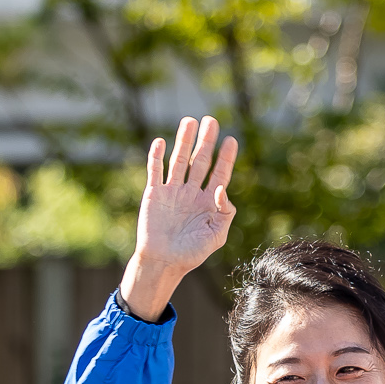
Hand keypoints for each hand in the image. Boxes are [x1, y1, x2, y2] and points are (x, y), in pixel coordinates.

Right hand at [119, 115, 237, 321]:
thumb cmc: (192, 253)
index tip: (231, 140)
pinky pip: (155, 171)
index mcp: (208, 201)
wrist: (164, 263)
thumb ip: (225, 212)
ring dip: (184, 141)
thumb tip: (223, 188)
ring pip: (179, 160)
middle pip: (200, 161)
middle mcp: (191, 192)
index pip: (220, 173)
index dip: (226, 157)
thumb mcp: (217, 236)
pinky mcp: (154, 194)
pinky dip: (156, 156)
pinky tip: (161, 141)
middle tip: (211, 120)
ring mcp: (172, 191)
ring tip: (189, 121)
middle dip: (206, 141)